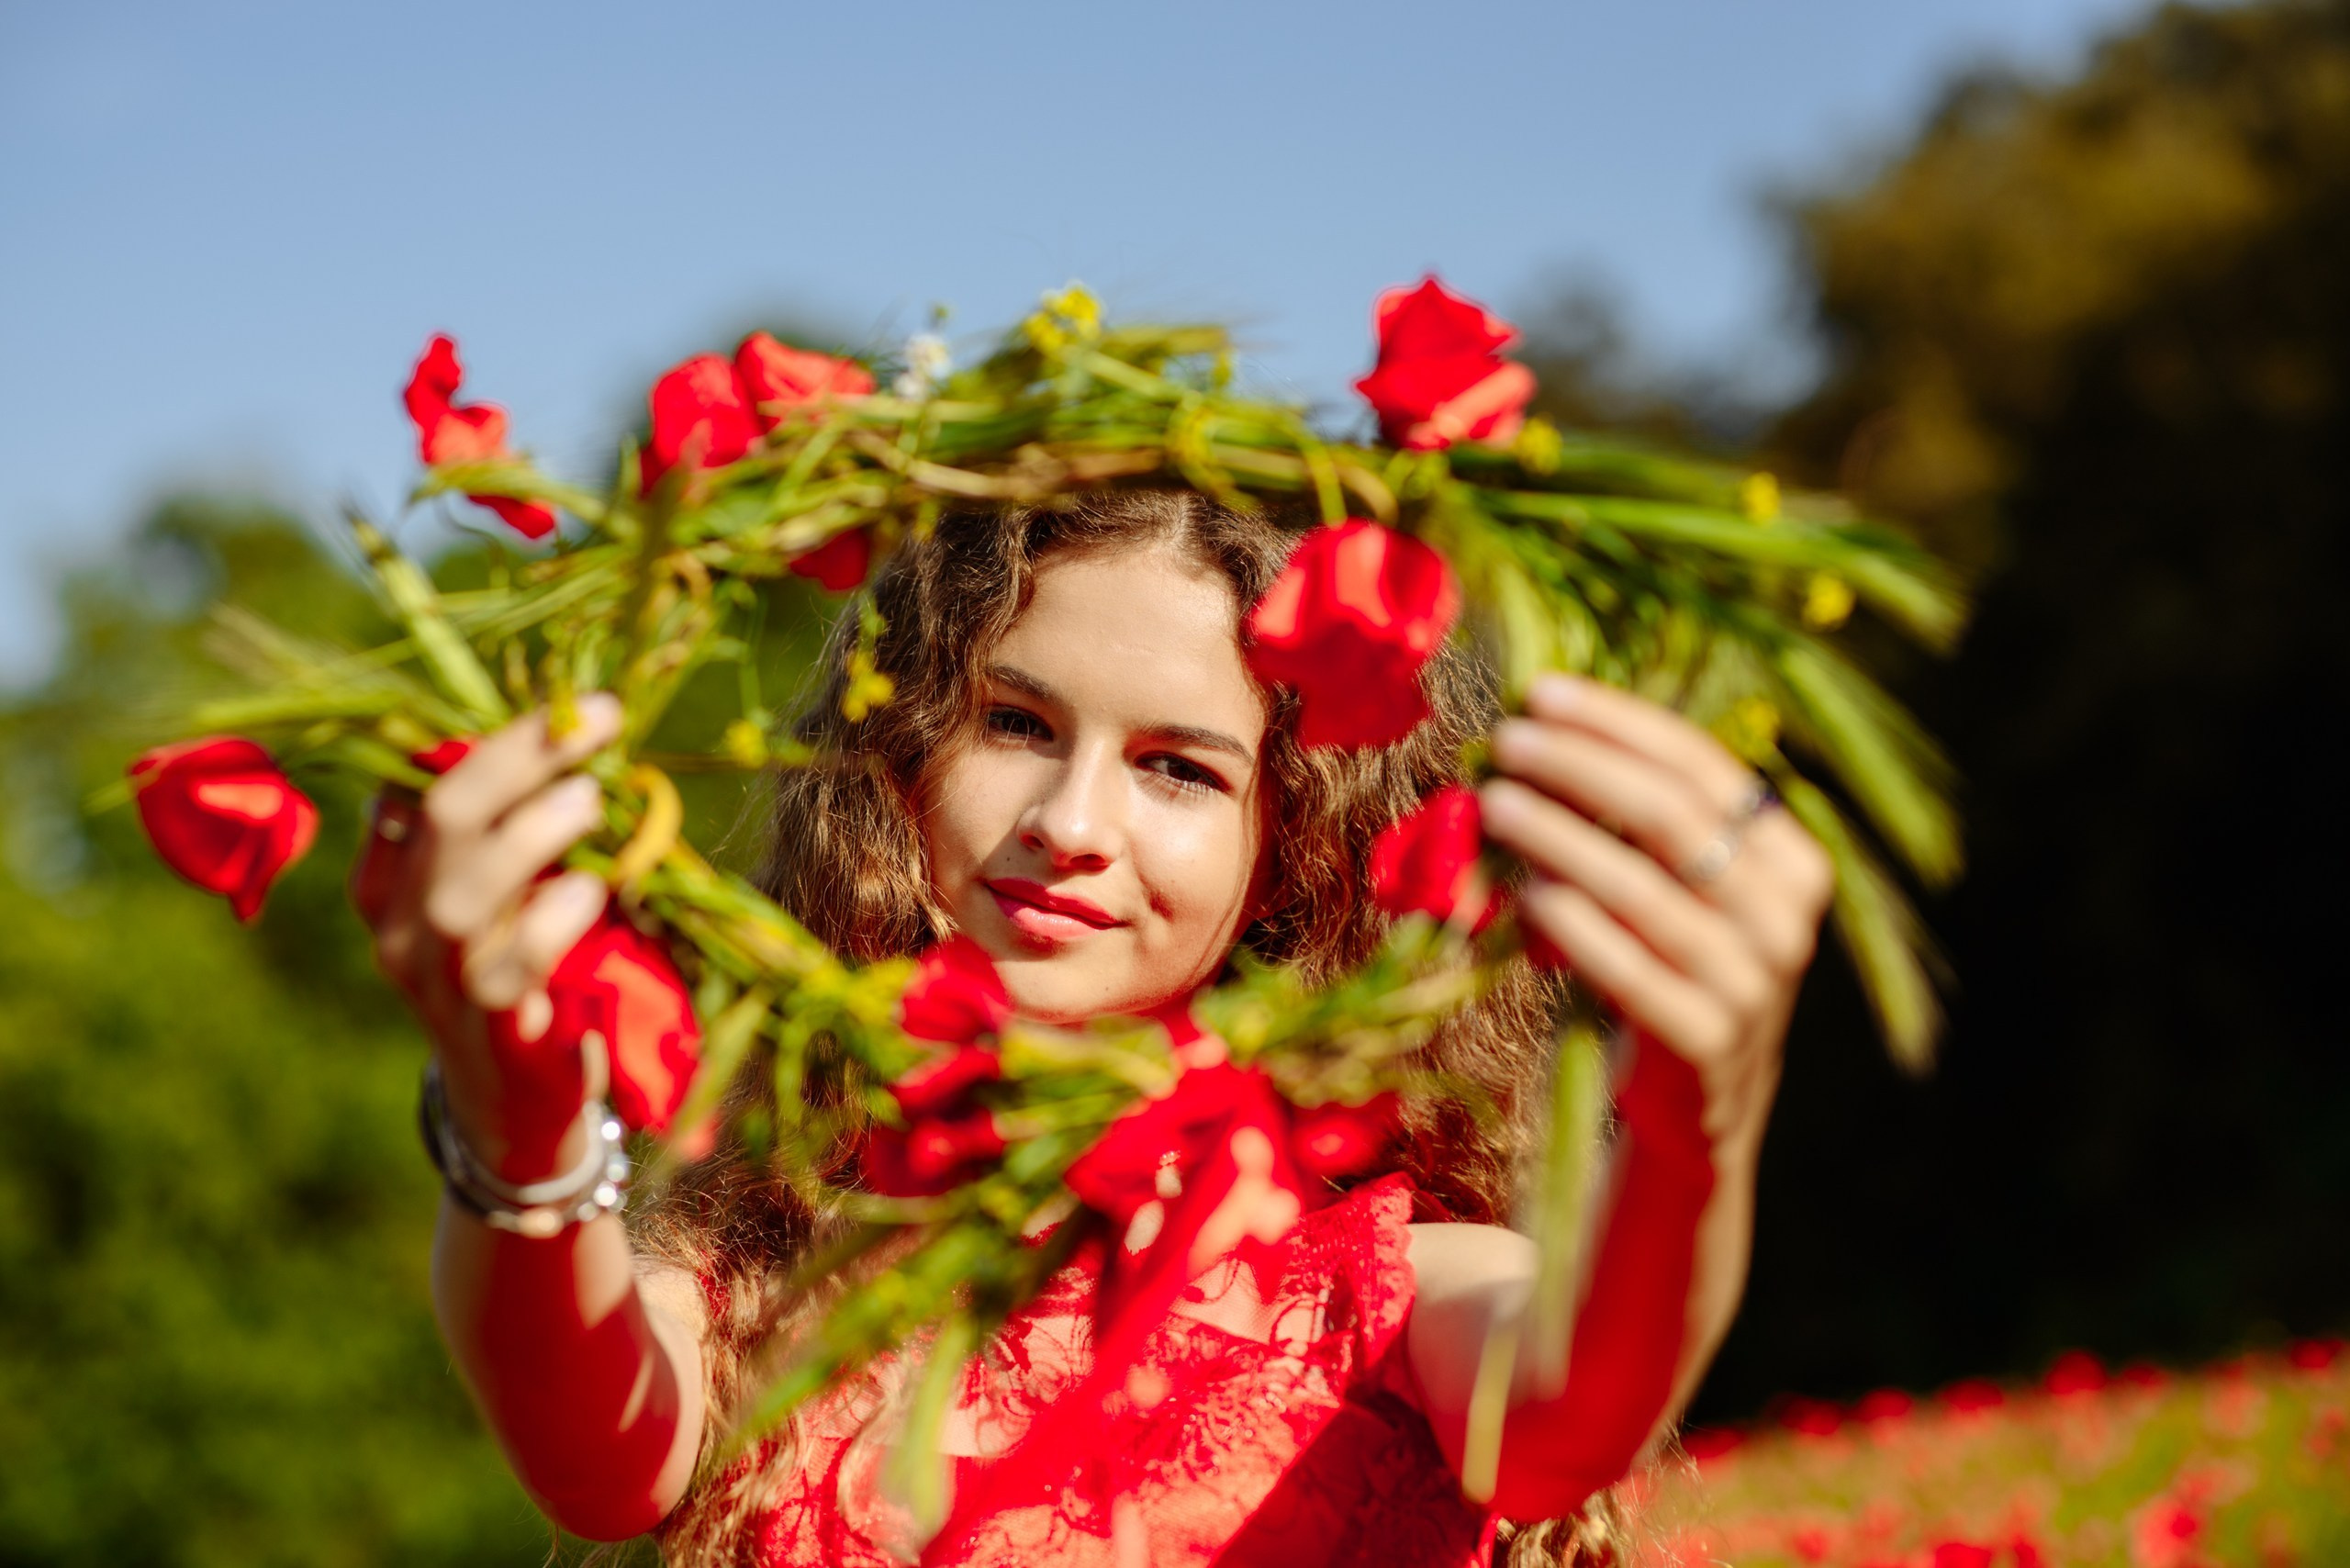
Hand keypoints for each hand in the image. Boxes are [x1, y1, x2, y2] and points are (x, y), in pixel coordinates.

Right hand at [350, 695, 621, 1177]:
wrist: (519, 1105)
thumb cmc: (528, 975)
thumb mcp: (512, 896)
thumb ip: (520, 831)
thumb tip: (576, 737)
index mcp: (393, 879)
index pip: (421, 783)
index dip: (492, 734)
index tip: (570, 701)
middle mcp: (401, 926)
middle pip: (442, 818)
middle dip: (520, 757)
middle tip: (597, 723)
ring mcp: (436, 982)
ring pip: (461, 893)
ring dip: (533, 833)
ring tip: (592, 799)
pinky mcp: (489, 1032)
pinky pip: (508, 968)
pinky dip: (552, 920)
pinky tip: (592, 890)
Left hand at [1477, 674, 1833, 1149]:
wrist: (1701, 1106)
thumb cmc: (1674, 968)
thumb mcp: (1683, 890)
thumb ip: (1641, 821)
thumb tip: (1542, 728)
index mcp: (1791, 860)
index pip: (1702, 765)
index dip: (1617, 722)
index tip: (1540, 694)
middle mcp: (1784, 917)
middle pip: (1671, 815)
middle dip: (1579, 767)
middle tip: (1505, 741)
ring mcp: (1752, 984)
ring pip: (1643, 887)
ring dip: (1559, 835)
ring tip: (1495, 803)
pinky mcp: (1707, 1042)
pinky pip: (1628, 968)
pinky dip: (1572, 923)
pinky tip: (1524, 891)